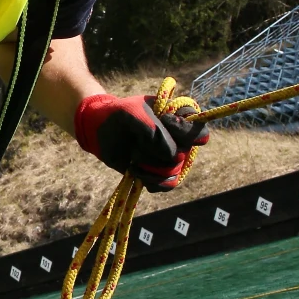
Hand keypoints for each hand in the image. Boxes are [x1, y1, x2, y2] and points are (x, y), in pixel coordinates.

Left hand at [74, 92, 207, 190]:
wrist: (99, 131)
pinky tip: (134, 170)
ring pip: (173, 171)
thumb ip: (153, 128)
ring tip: (133, 156)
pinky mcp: (159, 174)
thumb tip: (172, 155)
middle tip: (138, 141)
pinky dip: (149, 180)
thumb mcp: (132, 112)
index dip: (182, 131)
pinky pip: (167, 186)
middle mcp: (180, 140)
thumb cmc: (117, 115)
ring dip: (148, 166)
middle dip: (154, 151)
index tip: (164, 121)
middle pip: (183, 155)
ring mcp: (171, 158)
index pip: (199, 132)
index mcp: (180, 118)